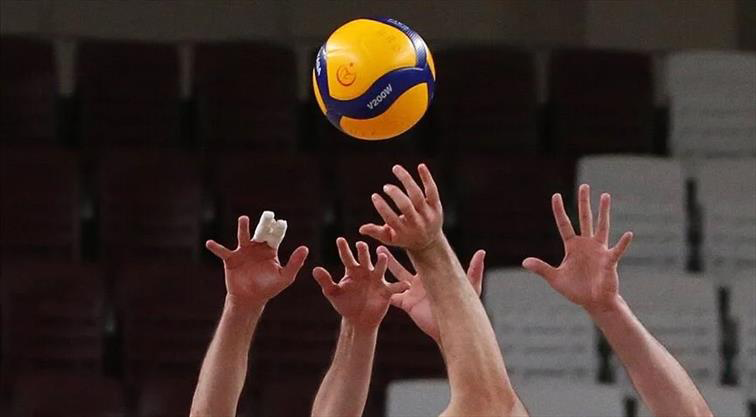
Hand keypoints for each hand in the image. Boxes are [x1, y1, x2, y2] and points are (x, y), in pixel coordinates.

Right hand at [206, 215, 308, 307]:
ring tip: (243, 219)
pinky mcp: (231, 260)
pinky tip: (210, 243)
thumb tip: (305, 248)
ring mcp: (243, 252)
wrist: (250, 299)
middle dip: (264, 224)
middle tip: (267, 214)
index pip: (275, 236)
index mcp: (270, 250)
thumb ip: (295, 263)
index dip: (278, 229)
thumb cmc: (269, 288)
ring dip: (243, 227)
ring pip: (243, 237)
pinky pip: (223, 252)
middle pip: (260, 232)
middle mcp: (256, 247)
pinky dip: (216, 247)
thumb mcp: (285, 277)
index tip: (281, 221)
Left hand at [313, 238, 409, 329]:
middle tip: (360, 244)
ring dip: (382, 261)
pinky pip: (395, 287)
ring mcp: (377, 280)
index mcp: (352, 271)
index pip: (347, 257)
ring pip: (380, 268)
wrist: (358, 319)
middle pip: (365, 259)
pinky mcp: (386, 290)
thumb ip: (325, 281)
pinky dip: (401, 286)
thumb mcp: (333, 293)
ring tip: (382, 256)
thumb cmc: (345, 303)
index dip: (343, 249)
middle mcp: (366, 272)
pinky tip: (406, 285)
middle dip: (363, 251)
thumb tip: (315, 269)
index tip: (339, 239)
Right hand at [359, 164, 442, 250]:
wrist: (429, 242)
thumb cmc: (404, 237)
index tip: (374, 196)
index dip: (382, 206)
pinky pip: (432, 190)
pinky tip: (420, 166)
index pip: (391, 218)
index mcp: (403, 231)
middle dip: (395, 194)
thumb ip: (376, 232)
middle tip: (386, 187)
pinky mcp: (436, 206)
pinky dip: (427, 178)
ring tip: (395, 168)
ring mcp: (427, 214)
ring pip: (417, 195)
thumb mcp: (390, 239)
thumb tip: (361, 229)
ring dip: (406, 180)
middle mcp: (416, 223)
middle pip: (406, 206)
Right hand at [379, 246, 485, 341]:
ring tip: (375, 254)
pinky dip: (382, 289)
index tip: (406, 233)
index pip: (419, 256)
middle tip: (383, 240)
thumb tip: (482, 251)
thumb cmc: (462, 308)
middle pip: (403, 264)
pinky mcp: (406, 304)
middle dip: (393, 253)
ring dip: (384, 266)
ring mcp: (411, 292)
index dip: (412, 246)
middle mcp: (420, 281)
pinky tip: (372, 280)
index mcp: (431, 274)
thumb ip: (474, 270)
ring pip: (394, 277)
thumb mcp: (470, 287)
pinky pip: (391, 296)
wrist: (452, 329)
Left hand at [522, 184, 632, 312]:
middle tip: (584, 186)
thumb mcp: (555, 278)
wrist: (593, 302)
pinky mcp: (609, 261)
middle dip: (584, 203)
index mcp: (572, 246)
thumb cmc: (575, 290)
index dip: (559, 211)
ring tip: (605, 196)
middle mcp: (586, 244)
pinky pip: (617, 250)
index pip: (564, 224)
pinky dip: (623, 243)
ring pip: (602, 227)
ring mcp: (599, 250)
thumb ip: (541, 268)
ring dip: (604, 212)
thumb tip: (524, 262)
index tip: (556, 195)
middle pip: (585, 219)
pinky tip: (628, 234)